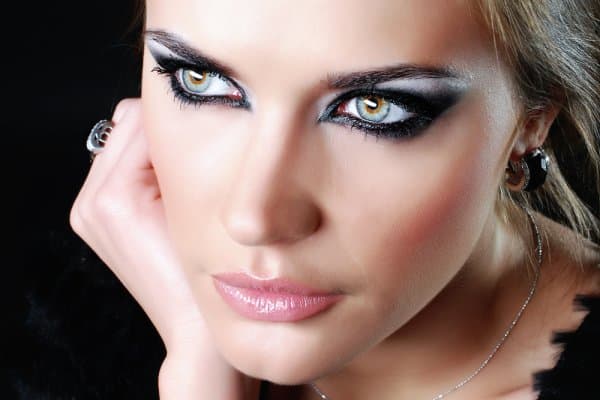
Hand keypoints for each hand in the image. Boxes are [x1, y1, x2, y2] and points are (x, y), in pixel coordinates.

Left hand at [70, 99, 259, 399]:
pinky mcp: (95, 219)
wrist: (197, 329)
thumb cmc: (204, 278)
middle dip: (162, 133)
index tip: (204, 124)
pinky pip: (117, 167)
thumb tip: (177, 117)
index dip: (178, 121)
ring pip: (121, 142)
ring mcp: (89, 212)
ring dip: (153, 149)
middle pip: (126, 125)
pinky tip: (166, 189)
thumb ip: (178, 157)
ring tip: (180, 176)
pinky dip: (143, 167)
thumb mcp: (194, 207)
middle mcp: (91, 202)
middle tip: (193, 153)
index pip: (142, 121)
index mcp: (113, 197)